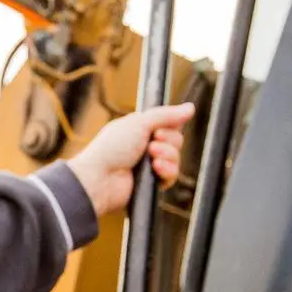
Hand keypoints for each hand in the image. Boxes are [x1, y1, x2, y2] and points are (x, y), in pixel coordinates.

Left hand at [66, 102, 194, 217]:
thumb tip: (190, 107)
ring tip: (151, 158)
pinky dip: (167, 171)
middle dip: (168, 142)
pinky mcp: (152, 183)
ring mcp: (149, 165)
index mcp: (140, 129)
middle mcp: (145, 146)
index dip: (170, 126)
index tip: (159, 129)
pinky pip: (172, 175)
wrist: (101, 178)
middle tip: (151, 144)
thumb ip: (166, 115)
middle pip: (176, 140)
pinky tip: (156, 169)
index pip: (168, 124)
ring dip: (167, 156)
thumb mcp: (139, 123)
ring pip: (176, 158)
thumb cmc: (112, 148)